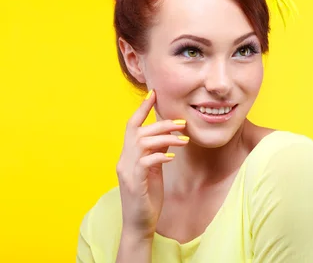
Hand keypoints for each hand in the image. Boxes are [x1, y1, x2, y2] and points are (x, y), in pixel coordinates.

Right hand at [116, 89, 188, 239]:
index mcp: (128, 155)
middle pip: (139, 131)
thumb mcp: (154, 170)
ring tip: (183, 140)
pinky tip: (172, 157)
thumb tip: (169, 135)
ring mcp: (127, 171)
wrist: (139, 224)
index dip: (142, 108)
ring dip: (165, 138)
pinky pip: (146, 162)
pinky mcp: (134, 183)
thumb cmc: (148, 196)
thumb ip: (156, 152)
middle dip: (162, 124)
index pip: (131, 126)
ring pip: (142, 143)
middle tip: (182, 123)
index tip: (154, 93)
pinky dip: (160, 156)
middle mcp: (124, 160)